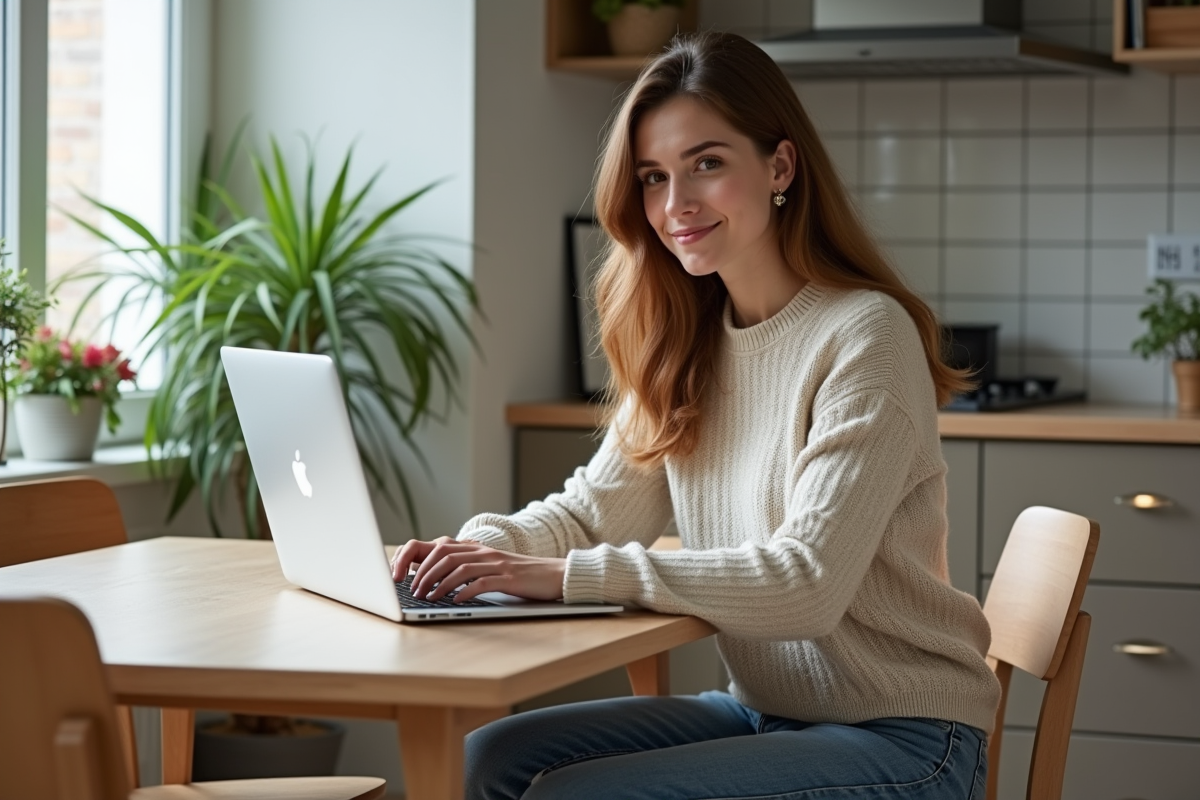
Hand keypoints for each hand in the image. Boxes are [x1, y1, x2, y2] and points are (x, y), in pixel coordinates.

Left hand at [390, 536, 565, 602]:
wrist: (554, 574)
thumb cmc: (520, 575)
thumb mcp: (491, 567)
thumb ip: (468, 568)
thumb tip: (436, 581)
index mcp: (477, 549)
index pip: (440, 548)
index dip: (419, 560)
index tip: (405, 577)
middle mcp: (484, 552)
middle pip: (445, 556)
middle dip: (424, 573)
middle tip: (414, 591)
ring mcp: (497, 564)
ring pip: (460, 568)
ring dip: (440, 584)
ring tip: (428, 597)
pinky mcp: (509, 578)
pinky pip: (482, 583)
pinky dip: (465, 592)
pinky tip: (456, 601)